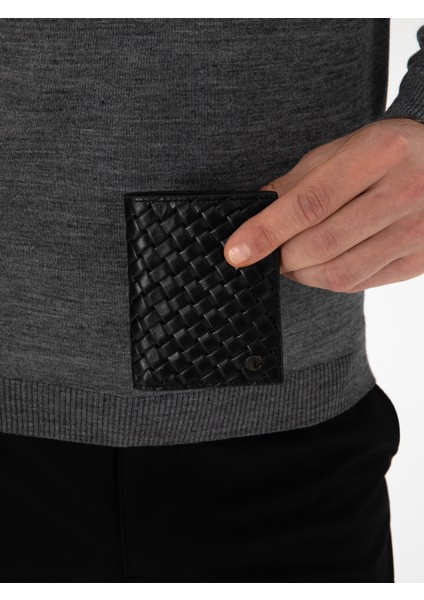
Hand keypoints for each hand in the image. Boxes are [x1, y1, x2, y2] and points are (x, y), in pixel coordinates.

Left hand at [223, 118, 423, 292]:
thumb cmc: (386, 152)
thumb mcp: (344, 149)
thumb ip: (299, 181)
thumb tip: (255, 213)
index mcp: (380, 153)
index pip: (311, 202)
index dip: (267, 230)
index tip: (237, 250)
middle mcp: (405, 192)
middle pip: (322, 243)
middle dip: (281, 255)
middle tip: (266, 252)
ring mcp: (417, 230)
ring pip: (339, 272)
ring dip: (301, 274)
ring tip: (290, 260)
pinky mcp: (420, 260)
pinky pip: (359, 283)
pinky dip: (327, 280)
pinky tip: (320, 265)